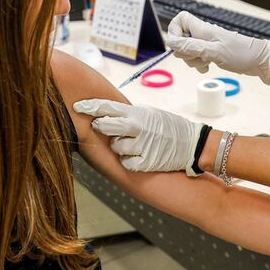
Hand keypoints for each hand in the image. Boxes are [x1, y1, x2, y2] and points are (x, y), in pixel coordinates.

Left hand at [74, 99, 202, 175]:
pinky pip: (126, 163)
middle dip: (100, 127)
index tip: (77, 107)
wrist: (192, 144)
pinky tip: (137, 156)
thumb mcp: (150, 113)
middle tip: (101, 127)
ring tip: (132, 144)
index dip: (90, 107)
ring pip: (116, 147)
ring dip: (119, 147)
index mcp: (137, 113)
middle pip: (106, 126)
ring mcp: (142, 145)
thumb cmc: (168, 127)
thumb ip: (129, 113)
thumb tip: (105, 112)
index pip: (107, 107)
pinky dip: (129, 161)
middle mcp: (138, 127)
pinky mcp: (146, 162)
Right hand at [166, 11, 269, 83]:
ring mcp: (207, 43)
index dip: (174, 31)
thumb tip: (172, 44)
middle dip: (184, 52)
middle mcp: (203, 34)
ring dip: (192, 60)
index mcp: (203, 29)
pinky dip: (199, 63)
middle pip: (181, 38)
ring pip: (188, 50)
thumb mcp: (214, 52)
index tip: (179, 45)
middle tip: (197, 56)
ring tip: (206, 62)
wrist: (260, 61)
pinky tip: (209, 66)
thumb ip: (192, 47)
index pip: (180, 19)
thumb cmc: (241, 54)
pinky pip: (198, 57)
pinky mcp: (212, 52)